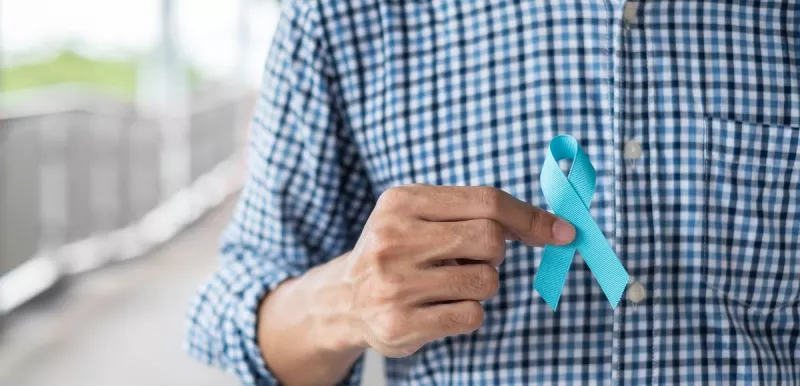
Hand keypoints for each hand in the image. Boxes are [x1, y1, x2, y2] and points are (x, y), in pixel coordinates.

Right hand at [342, 185, 574, 356]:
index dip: (530, 217)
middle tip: (471, 258)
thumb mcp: (420, 215)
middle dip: (496, 253)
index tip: (561, 232)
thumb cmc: (398, 251)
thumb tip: (552, 226)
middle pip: (490, 240)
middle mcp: (393, 239)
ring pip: (486, 281)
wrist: (344, 298)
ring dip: (481, 285)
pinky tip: (439, 307)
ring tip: (447, 284)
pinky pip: (472, 315)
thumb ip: (475, 212)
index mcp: (401, 201)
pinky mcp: (400, 323)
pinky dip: (468, 312)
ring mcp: (394, 283)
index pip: (486, 201)